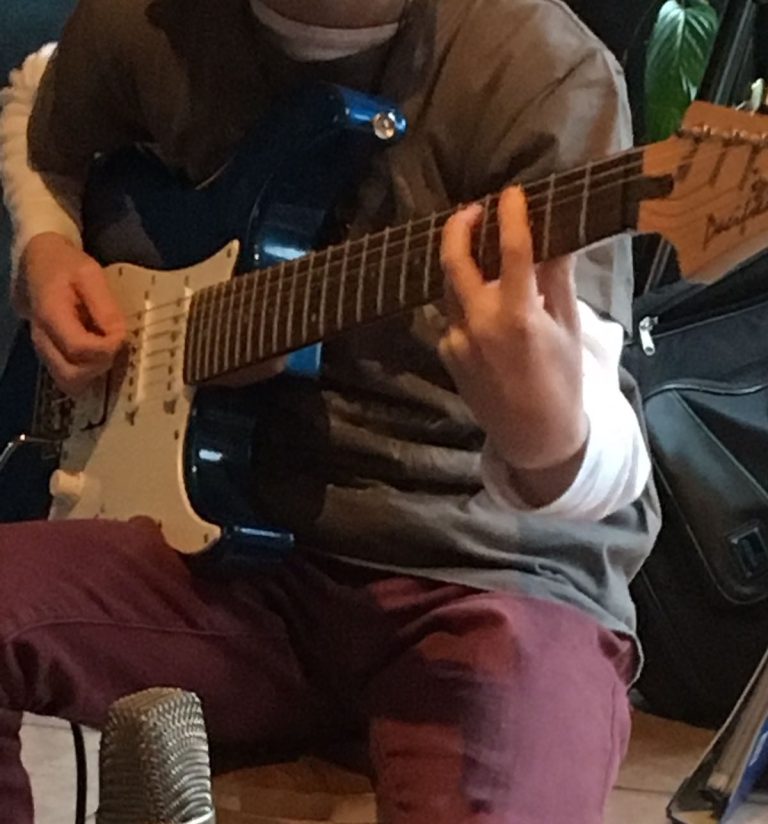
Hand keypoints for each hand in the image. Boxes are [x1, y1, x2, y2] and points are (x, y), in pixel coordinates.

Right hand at [15, 232, 126, 395]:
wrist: (40, 266)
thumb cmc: (67, 267)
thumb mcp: (90, 274)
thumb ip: (104, 305)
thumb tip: (119, 335)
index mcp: (50, 316)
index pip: (79, 348)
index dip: (107, 348)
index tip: (122, 335)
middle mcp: (42, 340)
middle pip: (72, 376)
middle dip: (101, 367)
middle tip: (115, 347)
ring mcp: (45, 352)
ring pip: (71, 383)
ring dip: (95, 374)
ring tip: (109, 351)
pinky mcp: (52, 357)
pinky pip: (71, 379)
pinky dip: (90, 375)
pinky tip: (102, 356)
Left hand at [439, 186, 587, 503]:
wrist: (534, 436)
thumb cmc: (561, 381)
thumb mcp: (567, 328)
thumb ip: (557, 280)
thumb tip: (558, 237)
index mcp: (517, 315)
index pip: (511, 249)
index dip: (510, 214)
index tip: (512, 192)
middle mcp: (479, 324)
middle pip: (455, 260)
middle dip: (459, 226)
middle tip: (474, 209)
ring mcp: (456, 340)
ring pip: (449, 285)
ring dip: (460, 261)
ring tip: (479, 247)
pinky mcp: (446, 353)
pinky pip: (451, 314)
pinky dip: (466, 300)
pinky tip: (485, 304)